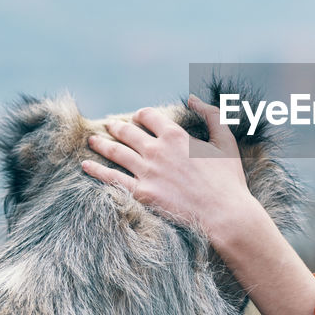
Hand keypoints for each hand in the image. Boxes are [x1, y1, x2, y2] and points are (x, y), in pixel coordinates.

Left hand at [86, 95, 314, 314]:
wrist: (224, 215)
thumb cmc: (228, 180)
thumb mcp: (226, 141)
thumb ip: (211, 115)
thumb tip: (194, 98)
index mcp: (175, 135)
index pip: (149, 117)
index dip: (142, 115)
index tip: (138, 117)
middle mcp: (156, 150)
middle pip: (128, 132)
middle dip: (117, 127)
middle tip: (109, 125)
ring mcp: (146, 172)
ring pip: (115, 152)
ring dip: (101, 144)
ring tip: (92, 141)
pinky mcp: (141, 193)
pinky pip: (111, 178)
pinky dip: (95, 170)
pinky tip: (85, 165)